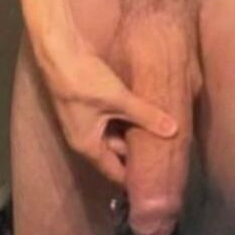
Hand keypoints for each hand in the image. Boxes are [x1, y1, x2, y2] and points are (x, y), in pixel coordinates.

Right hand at [42, 47, 177, 186]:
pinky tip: (144, 110)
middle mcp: (85, 138)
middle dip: (138, 152)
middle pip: (116, 152)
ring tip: (160, 133)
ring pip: (114, 133)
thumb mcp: (119, 100)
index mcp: (88, 146)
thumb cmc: (84, 82)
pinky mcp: (89, 103)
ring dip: (133, 132)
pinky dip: (126, 117)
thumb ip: (147, 115)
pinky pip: (111, 117)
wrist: (61, 52)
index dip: (134, 178)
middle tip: (166, 153)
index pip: (114, 171)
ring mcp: (85, 120)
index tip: (155, 181)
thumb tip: (174, 130)